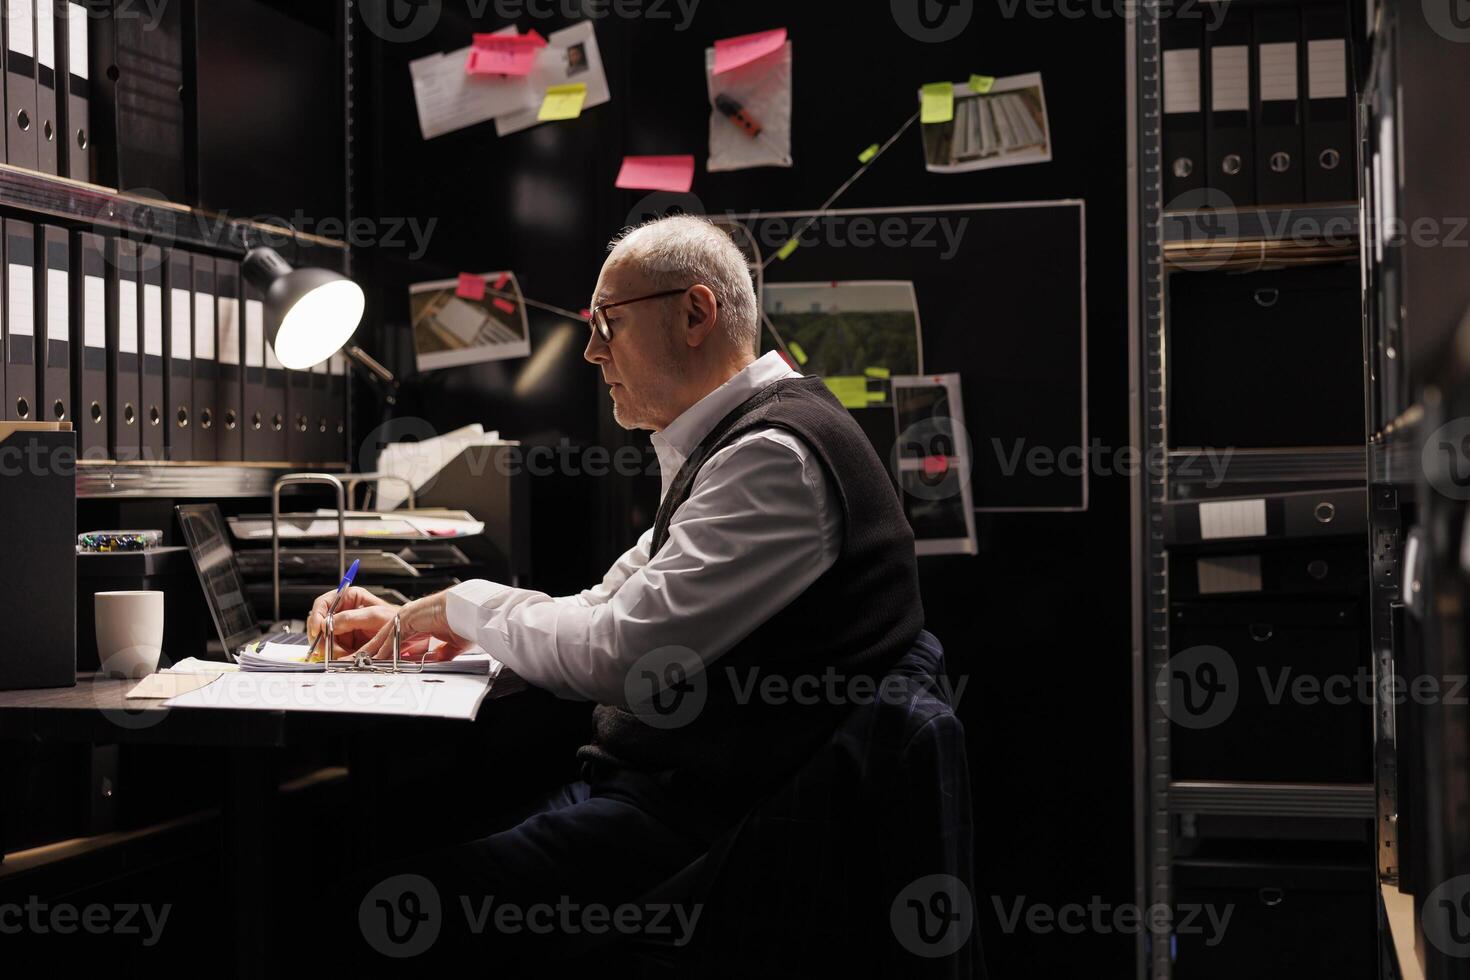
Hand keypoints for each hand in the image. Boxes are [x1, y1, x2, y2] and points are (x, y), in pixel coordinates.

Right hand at [307, 586, 394, 659]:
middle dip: (322, 636)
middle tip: (326, 646)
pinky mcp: (345, 640)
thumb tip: (329, 623)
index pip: (323, 603)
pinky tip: (345, 655)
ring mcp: (343, 627)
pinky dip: (336, 653)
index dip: (317, 616)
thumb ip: (351, 618)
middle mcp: (344, 611)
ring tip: (343, 652)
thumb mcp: (375, 616)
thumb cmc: (396, 619)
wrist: (405, 633)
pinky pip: (333, 648)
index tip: (318, 629)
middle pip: (319, 622)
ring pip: (324, 638)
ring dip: (330, 647)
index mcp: (349, 597)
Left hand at [355, 590, 471, 662]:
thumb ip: (443, 651)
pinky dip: (383, 650)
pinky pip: (392, 638)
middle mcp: (411, 616)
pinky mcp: (408, 619)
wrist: (469, 610)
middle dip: (372, 649)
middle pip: (385, 636)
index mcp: (420, 620)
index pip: (397, 638)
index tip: (378, 660)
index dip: (386, 650)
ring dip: (372, 651)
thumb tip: (439, 657)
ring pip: (385, 637)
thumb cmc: (465, 621)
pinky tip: (375, 659)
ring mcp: (407, 616)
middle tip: (359, 660)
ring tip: (360, 661)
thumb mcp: (453, 643)